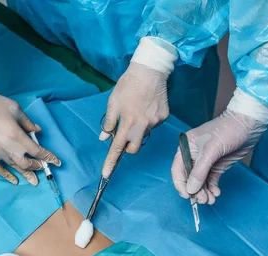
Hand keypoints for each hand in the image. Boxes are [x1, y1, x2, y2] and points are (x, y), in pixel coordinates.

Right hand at [0, 88, 60, 185]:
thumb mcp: (16, 109)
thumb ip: (28, 123)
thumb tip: (37, 131)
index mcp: (16, 135)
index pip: (37, 151)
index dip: (48, 157)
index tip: (56, 162)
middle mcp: (7, 146)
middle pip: (26, 163)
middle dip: (37, 166)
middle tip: (43, 168)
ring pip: (14, 167)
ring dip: (25, 174)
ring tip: (34, 181)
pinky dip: (6, 175)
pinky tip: (14, 180)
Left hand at [100, 63, 168, 177]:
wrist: (150, 70)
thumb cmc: (128, 85)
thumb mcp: (113, 103)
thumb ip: (109, 123)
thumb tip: (104, 138)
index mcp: (128, 123)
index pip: (117, 148)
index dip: (111, 161)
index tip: (106, 174)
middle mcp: (143, 126)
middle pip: (134, 148)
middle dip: (128, 146)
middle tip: (124, 133)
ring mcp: (155, 122)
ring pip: (144, 135)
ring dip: (138, 129)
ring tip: (137, 111)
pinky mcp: (164, 117)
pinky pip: (153, 125)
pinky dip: (148, 120)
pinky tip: (146, 107)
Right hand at [171, 110, 267, 203]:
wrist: (249, 124)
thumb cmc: (228, 130)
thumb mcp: (211, 150)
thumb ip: (200, 171)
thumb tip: (191, 188)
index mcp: (187, 147)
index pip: (178, 169)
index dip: (181, 184)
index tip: (187, 196)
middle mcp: (194, 156)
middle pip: (189, 178)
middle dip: (195, 190)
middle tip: (203, 200)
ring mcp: (206, 162)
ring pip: (200, 182)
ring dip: (204, 192)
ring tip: (211, 200)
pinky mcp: (217, 166)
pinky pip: (211, 181)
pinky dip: (212, 188)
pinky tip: (216, 193)